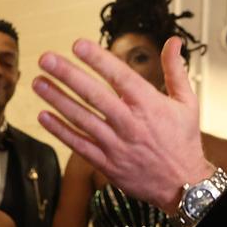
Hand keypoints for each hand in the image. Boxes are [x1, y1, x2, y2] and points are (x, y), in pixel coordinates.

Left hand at [33, 37, 211, 212]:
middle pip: (94, 95)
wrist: (183, 184)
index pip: (120, 76)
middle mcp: (130, 123)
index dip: (97, 59)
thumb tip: (173, 41)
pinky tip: (43, 116)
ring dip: (57, 100)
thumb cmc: (183, 141)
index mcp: (149, 105)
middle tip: (46, 59)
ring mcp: (116, 145)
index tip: (77, 45)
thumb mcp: (187, 103)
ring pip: (81, 118)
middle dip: (67, 75)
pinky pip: (79, 144)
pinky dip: (60, 131)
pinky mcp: (106, 163)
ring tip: (38, 83)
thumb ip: (175, 70)